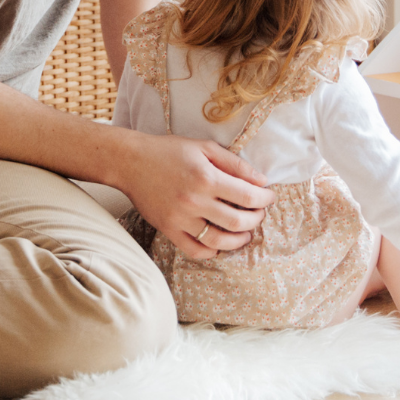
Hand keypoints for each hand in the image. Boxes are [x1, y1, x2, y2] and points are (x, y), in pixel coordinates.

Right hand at [114, 134, 275, 259]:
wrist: (131, 162)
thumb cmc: (169, 151)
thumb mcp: (204, 148)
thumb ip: (235, 164)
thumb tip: (262, 181)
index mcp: (206, 177)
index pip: (247, 196)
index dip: (265, 199)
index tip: (269, 197)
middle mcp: (195, 201)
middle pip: (238, 221)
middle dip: (256, 219)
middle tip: (258, 213)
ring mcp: (181, 219)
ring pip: (220, 240)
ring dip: (239, 240)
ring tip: (245, 233)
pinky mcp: (169, 230)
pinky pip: (196, 250)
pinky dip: (212, 251)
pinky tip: (220, 244)